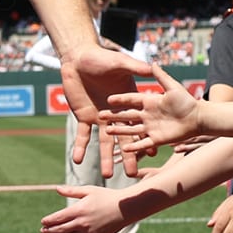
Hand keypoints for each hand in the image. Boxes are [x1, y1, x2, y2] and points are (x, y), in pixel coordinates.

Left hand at [41, 184, 130, 232]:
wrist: (125, 209)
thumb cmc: (106, 196)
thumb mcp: (88, 190)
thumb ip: (72, 191)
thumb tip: (56, 188)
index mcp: (79, 210)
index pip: (58, 218)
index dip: (49, 221)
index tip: (43, 221)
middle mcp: (83, 223)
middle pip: (60, 230)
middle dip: (49, 231)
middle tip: (42, 231)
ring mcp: (89, 232)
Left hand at [59, 45, 159, 175]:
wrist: (78, 58)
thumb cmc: (101, 58)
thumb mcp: (120, 62)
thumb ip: (135, 67)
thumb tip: (153, 67)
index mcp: (128, 104)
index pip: (140, 124)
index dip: (146, 138)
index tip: (154, 154)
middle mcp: (116, 115)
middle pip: (124, 138)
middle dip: (129, 156)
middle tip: (133, 174)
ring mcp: (100, 118)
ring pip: (104, 142)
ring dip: (106, 158)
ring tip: (109, 175)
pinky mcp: (84, 117)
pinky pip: (82, 136)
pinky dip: (80, 147)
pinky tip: (78, 161)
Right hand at [95, 62, 200, 153]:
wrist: (199, 118)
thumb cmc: (187, 101)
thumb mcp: (173, 87)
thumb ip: (161, 76)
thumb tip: (153, 62)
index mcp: (149, 101)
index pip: (131, 100)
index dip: (120, 100)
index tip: (108, 99)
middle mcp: (147, 115)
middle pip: (127, 115)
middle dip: (114, 116)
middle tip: (101, 116)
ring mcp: (151, 128)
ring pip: (131, 129)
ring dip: (120, 130)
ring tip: (107, 131)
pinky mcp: (157, 139)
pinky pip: (143, 143)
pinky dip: (134, 146)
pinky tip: (124, 148)